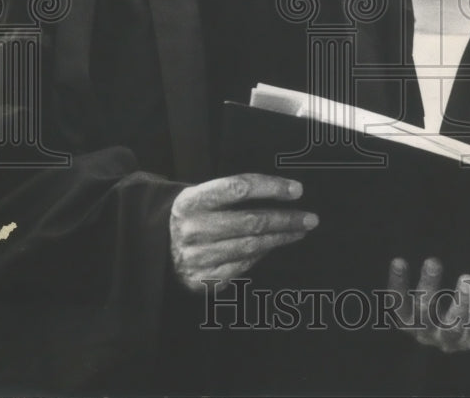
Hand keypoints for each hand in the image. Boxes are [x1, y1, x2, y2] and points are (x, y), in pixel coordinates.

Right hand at [169, 173, 317, 292]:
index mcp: (192, 201)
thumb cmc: (196, 214)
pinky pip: (242, 266)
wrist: (158, 246)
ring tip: (299, 231)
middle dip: (286, 219)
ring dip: (281, 238)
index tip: (298, 190)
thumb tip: (287, 193)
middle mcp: (191, 229)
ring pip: (251, 246)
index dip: (271, 187)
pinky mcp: (200, 281)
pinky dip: (262, 254)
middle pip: (250, 221)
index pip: (239, 188)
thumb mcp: (204, 195)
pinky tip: (274, 245)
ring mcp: (195, 258)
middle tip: (310, 218)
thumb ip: (237, 193)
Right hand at [387, 256, 469, 352]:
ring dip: (460, 301)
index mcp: (412, 323)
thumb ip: (427, 280)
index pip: (399, 306)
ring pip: (455, 324)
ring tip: (467, 277)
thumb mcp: (427, 297)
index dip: (398, 285)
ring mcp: (454, 340)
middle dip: (429, 287)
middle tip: (432, 261)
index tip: (398, 259)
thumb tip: (424, 258)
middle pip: (426, 314)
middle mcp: (430, 335)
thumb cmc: (441, 308)